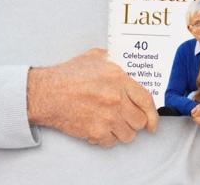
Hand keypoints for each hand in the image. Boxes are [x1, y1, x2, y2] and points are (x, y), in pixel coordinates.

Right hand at [27, 48, 157, 147]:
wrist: (46, 93)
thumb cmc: (67, 75)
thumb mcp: (94, 57)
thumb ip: (113, 60)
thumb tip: (125, 66)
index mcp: (118, 78)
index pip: (146, 100)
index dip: (153, 114)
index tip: (153, 123)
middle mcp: (116, 98)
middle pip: (139, 120)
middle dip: (134, 122)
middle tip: (126, 119)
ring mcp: (106, 116)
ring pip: (128, 135)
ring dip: (122, 132)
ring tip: (112, 124)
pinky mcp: (95, 131)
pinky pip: (111, 142)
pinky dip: (107, 139)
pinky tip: (99, 128)